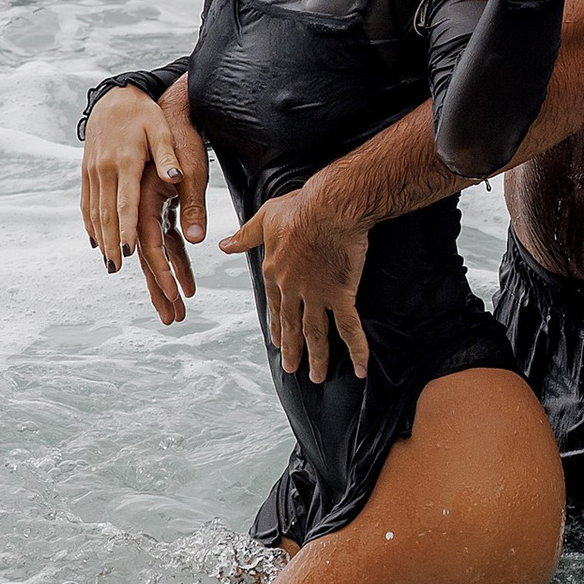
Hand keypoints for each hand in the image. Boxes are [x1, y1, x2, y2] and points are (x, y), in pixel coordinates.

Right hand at [81, 85, 207, 329]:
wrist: (114, 96)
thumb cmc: (144, 114)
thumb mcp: (160, 130)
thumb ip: (167, 157)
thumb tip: (176, 178)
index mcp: (126, 161)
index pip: (125, 201)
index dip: (127, 227)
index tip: (129, 250)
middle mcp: (105, 169)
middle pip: (106, 213)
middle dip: (112, 242)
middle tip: (116, 268)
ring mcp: (92, 171)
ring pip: (94, 211)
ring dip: (100, 238)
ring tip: (108, 262)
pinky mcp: (88, 172)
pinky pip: (87, 203)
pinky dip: (90, 224)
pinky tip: (96, 240)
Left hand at [222, 174, 369, 381]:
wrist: (329, 207)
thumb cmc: (300, 207)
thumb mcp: (265, 218)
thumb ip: (245, 235)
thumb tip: (224, 245)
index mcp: (274, 272)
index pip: (274, 305)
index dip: (276, 325)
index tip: (276, 341)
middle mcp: (292, 289)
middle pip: (292, 325)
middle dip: (292, 349)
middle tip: (292, 368)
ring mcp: (316, 295)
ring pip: (316, 333)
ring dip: (316, 357)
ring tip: (316, 376)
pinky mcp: (340, 294)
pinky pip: (349, 328)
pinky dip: (356, 350)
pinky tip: (359, 368)